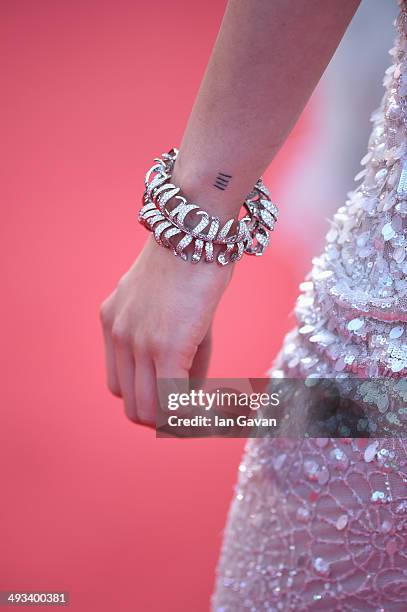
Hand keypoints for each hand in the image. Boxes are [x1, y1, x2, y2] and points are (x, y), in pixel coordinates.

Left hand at [100, 235, 232, 425]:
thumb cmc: (193, 259)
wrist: (196, 227)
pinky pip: (174, 402)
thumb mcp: (172, 305)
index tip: (182, 397)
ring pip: (147, 412)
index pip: (121, 385)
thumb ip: (175, 348)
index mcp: (113, 322)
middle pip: (130, 405)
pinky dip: (193, 415)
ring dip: (178, 421)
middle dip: (163, 417)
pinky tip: (214, 410)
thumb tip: (189, 393)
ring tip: (208, 411)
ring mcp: (137, 342)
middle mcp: (118, 334)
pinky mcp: (166, 347)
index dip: (151, 398)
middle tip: (195, 411)